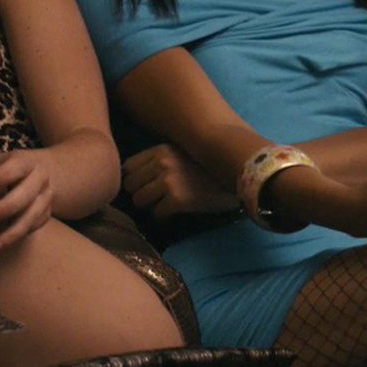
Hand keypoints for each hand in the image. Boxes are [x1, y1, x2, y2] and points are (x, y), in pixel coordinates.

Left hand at [0, 150, 57, 252]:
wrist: (40, 174)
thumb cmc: (7, 170)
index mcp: (26, 162)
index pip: (17, 167)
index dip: (2, 176)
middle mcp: (40, 179)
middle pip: (26, 195)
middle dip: (5, 208)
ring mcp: (46, 198)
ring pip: (32, 216)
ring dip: (11, 232)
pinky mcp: (45, 214)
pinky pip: (33, 227)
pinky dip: (16, 237)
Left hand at [123, 143, 238, 217]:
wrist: (239, 176)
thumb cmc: (209, 167)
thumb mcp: (182, 154)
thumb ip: (160, 160)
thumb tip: (135, 177)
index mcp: (161, 149)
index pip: (128, 167)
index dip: (135, 179)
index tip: (146, 185)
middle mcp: (162, 162)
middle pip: (130, 185)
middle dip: (140, 194)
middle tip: (155, 198)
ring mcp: (169, 181)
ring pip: (139, 201)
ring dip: (150, 206)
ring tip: (164, 205)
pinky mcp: (177, 199)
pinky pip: (157, 214)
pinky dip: (163, 216)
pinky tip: (174, 212)